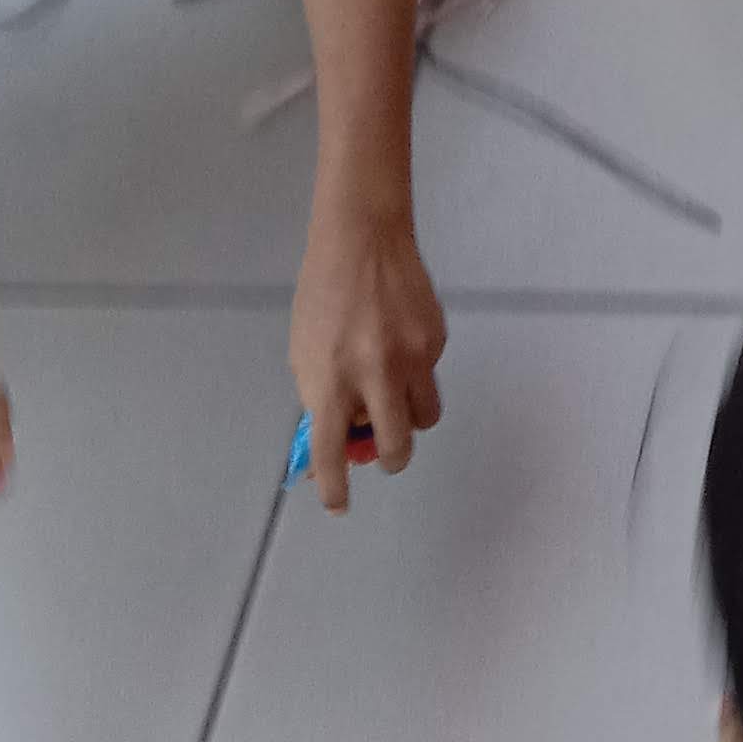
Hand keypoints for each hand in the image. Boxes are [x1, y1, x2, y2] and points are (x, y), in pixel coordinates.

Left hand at [288, 201, 444, 509]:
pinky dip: (415, 374)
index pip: (332, 453)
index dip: (334, 488)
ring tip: (394, 395)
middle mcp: (375, 376)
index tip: (339, 504)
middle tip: (380, 448)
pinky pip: (430, 376)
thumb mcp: (306, 352)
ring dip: (408, 419)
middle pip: (395, 448)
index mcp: (331, 381)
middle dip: (387, 458)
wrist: (363, 237)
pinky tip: (400, 342)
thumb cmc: (321, 295)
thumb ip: (322, 398)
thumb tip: (340, 441)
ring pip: (423, 418)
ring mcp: (412, 357)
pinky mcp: (436, 338)